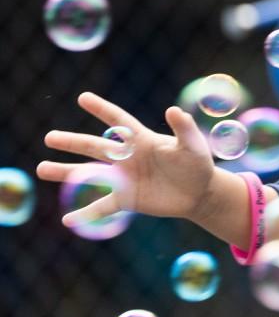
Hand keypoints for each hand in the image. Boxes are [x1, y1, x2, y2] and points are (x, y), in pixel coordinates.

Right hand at [36, 92, 215, 226]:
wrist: (198, 192)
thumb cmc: (197, 164)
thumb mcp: (193, 146)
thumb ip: (183, 129)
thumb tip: (173, 110)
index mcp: (141, 140)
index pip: (118, 121)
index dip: (102, 109)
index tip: (83, 97)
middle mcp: (127, 157)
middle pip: (94, 147)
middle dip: (72, 142)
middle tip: (49, 137)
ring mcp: (124, 178)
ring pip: (89, 174)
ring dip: (66, 173)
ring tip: (42, 169)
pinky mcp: (127, 199)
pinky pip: (102, 206)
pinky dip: (86, 213)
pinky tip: (68, 219)